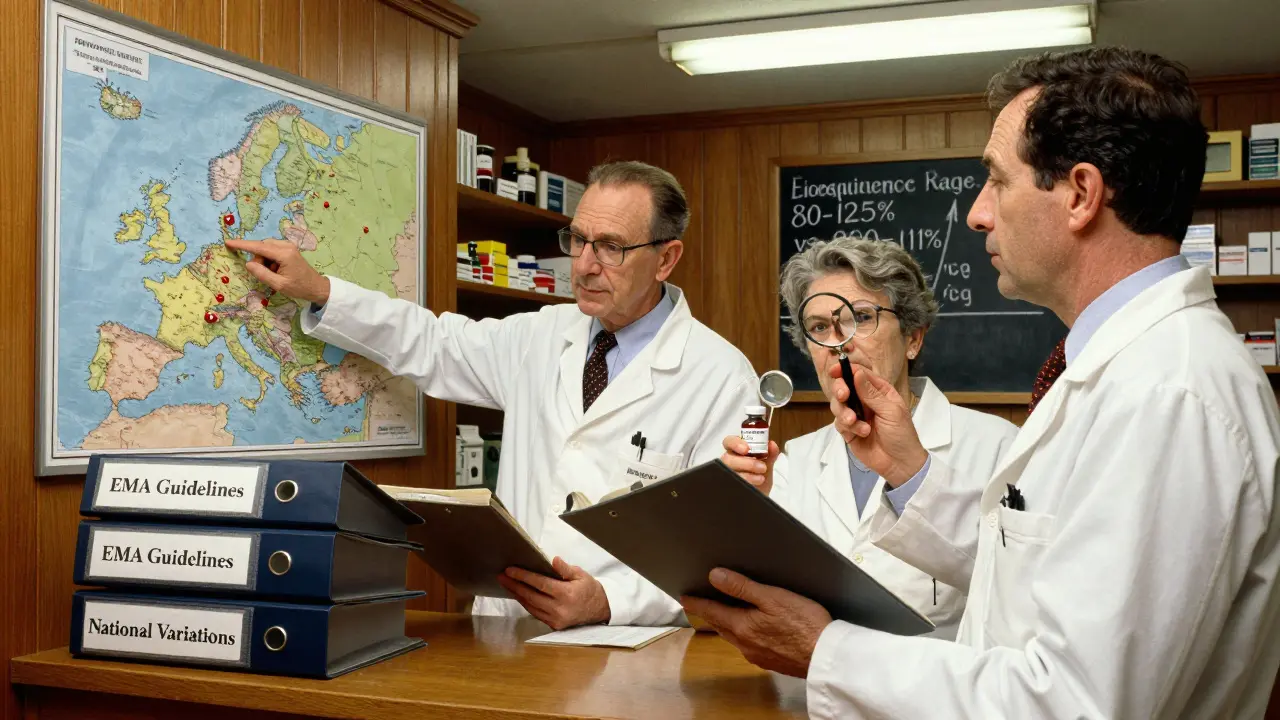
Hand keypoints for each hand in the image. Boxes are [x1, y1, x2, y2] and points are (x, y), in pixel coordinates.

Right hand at [224, 238, 329, 304]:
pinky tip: (277, 270)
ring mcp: (288, 246)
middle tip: (265, 274)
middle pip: (261, 247)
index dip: (242, 245)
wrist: (317, 287)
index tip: (229, 242)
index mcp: (284, 254)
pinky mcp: (288, 249)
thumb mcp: (278, 284)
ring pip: (265, 248)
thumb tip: (248, 264)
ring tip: (274, 274)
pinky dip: (269, 260)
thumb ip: (262, 274)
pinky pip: (272, 250)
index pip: (258, 247)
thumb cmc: (299, 288)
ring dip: (264, 260)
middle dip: (258, 259)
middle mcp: (286, 246)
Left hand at [497, 557, 610, 629]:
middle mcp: (559, 609)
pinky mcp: (554, 625)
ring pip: (530, 606)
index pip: (540, 584)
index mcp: (566, 594)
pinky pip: (535, 613)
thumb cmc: (589, 589)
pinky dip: (525, 603)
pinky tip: (519, 595)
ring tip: (506, 584)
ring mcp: (556, 619)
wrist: (600, 609)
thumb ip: (565, 569)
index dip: (523, 576)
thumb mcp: (580, 575)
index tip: (510, 570)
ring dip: (517, 595)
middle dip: (514, 585)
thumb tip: (553, 560)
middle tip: (502, 576)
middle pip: (531, 596)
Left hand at [679, 568, 831, 677]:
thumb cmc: (804, 624)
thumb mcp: (772, 597)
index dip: (697, 603)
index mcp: (742, 626)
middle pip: (721, 626)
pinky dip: (742, 634)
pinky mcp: (771, 661)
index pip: (712, 612)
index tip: (684, 598)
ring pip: (734, 637)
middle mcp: (745, 644)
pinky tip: (750, 631)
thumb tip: (714, 576)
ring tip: (721, 614)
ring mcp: (757, 655)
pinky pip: (748, 646)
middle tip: (700, 604)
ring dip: (725, 625)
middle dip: (709, 614)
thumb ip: (742, 587)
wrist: (827, 657)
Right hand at [720, 435, 779, 494]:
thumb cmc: (760, 478)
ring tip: (761, 479)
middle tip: (762, 467)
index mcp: (737, 452)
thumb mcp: (767, 466)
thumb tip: (772, 444)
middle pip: (728, 458)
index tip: (746, 449)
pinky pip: (731, 484)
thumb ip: (770, 454)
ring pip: (729, 472)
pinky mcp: (728, 487)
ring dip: (746, 475)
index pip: (729, 442)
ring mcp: (727, 475)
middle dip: (746, 462)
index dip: (735, 443)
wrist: (761, 497)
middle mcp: (729, 462)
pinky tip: (753, 486)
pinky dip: (744, 484)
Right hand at [828, 363, 927, 487]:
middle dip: (840, 390)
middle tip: (843, 396)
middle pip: (844, 387)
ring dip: (844, 412)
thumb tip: (856, 373)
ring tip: (854, 422)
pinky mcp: (849, 431)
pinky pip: (839, 423)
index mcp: (878, 391)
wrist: (900, 464)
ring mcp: (855, 415)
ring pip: (838, 405)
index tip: (835, 370)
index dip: (846, 370)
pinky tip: (861, 433)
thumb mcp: (891, 411)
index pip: (859, 374)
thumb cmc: (902, 434)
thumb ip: (872, 393)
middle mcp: (865, 401)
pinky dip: (848, 427)